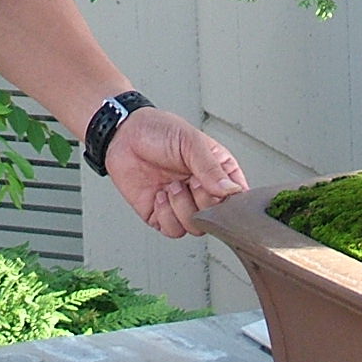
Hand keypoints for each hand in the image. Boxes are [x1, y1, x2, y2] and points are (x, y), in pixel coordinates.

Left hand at [102, 108, 247, 237]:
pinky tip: (159, 194)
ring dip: (182, 208)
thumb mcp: (190, 141)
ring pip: (196, 228)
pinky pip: (173, 230)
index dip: (228, 199)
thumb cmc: (158, 130)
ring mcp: (183, 204)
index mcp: (218, 171)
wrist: (124, 134)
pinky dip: (166, 215)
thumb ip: (210, 167)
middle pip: (216, 217)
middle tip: (189, 180)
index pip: (237, 198)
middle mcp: (202, 190)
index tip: (215, 188)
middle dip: (201, 200)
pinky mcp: (162, 215)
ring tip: (171, 186)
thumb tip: (230, 191)